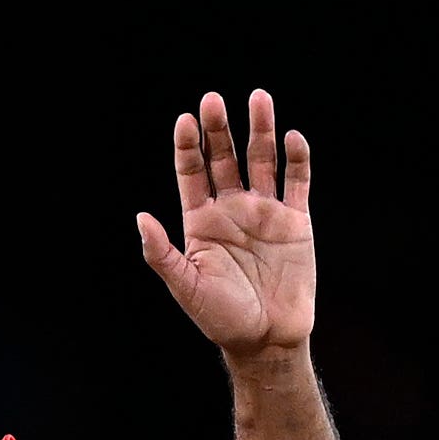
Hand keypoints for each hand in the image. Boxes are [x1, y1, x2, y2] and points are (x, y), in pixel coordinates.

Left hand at [138, 90, 313, 358]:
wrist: (268, 340)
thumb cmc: (222, 318)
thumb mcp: (186, 287)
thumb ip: (162, 253)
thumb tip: (141, 218)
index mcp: (201, 221)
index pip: (191, 172)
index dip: (188, 145)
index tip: (186, 121)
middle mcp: (232, 209)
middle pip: (224, 157)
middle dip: (219, 129)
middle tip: (214, 100)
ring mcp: (265, 212)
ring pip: (261, 160)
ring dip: (260, 130)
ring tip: (258, 99)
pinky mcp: (296, 222)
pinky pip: (297, 182)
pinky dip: (296, 159)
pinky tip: (291, 138)